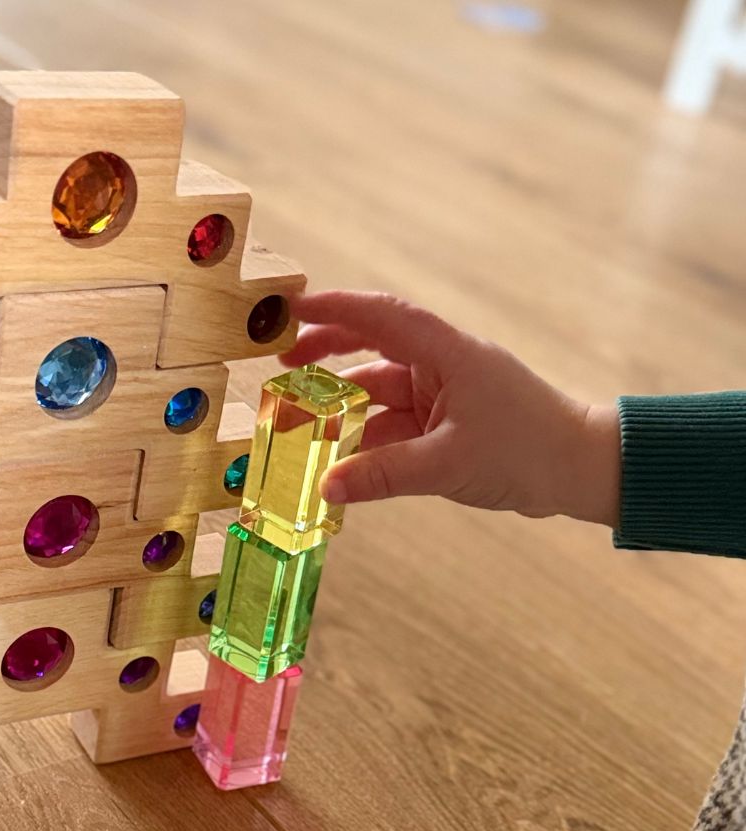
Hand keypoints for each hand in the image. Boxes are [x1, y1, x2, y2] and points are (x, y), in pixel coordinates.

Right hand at [281, 291, 620, 526]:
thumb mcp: (450, 464)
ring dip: (342, 406)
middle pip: (372, 348)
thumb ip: (384, 475)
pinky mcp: (444, 425)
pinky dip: (365, 439)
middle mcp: (441, 366)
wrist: (582, 470)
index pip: (381, 316)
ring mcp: (442, 395)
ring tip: (298, 420)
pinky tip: (337, 455)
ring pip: (379, 393)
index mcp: (448, 353)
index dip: (334, 309)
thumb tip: (327, 488)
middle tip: (282, 363)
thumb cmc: (530, 451)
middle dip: (325, 352)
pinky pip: (393, 425)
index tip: (291, 309)